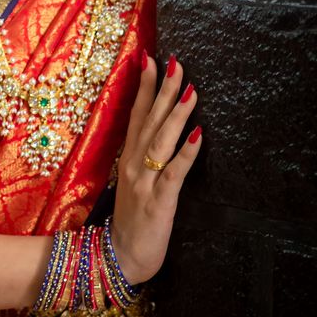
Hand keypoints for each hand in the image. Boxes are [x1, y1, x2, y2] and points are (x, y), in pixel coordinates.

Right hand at [110, 50, 201, 285]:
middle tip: (176, 62)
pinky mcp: (159, 202)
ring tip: (191, 89)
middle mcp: (133, 164)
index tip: (151, 58)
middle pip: (149, 120)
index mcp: (128, 157)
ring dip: (177, 114)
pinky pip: (174, 173)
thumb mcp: (133, 181)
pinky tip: (197, 135)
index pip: (136, 114)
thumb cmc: (132, 219)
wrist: (120, 258)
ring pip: (161, 140)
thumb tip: (159, 128)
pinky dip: (186, 153)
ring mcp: (145, 182)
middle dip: (164, 89)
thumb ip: (143, 155)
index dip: (144, 86)